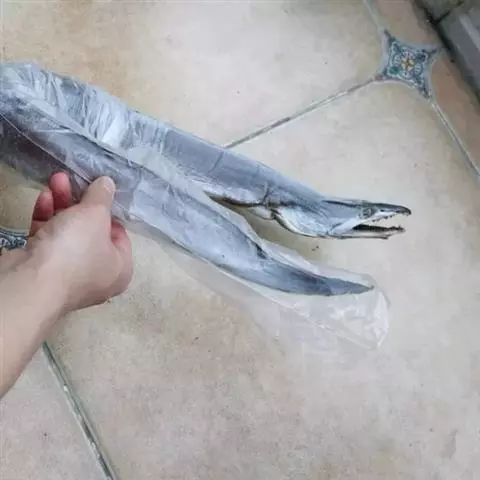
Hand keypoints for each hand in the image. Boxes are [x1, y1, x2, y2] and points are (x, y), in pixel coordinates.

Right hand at [28, 172, 132, 313]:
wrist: (31, 282)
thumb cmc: (76, 250)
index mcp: (120, 269)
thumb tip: (109, 183)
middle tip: (74, 180)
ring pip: (68, 233)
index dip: (110, 211)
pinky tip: (43, 198)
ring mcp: (68, 275)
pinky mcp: (42, 271)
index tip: (102, 192)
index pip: (120, 234)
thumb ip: (102, 196)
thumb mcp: (95, 215)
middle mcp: (98, 275)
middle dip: (81, 202)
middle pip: (92, 231)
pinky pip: (49, 240)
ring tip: (56, 179)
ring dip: (62, 204)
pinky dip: (47, 219)